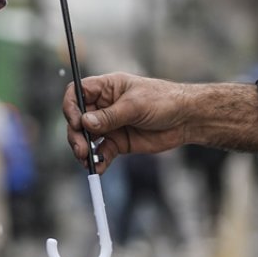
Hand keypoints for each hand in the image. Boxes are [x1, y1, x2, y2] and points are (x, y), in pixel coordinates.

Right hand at [63, 73, 191, 170]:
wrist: (186, 119)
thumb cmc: (163, 100)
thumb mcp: (135, 105)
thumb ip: (110, 115)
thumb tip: (85, 122)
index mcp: (106, 88)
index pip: (77, 93)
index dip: (71, 106)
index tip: (76, 121)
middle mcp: (104, 106)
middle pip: (78, 119)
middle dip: (76, 134)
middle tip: (81, 149)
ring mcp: (110, 125)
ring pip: (87, 138)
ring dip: (84, 149)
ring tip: (87, 160)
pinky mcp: (118, 143)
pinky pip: (102, 153)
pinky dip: (98, 161)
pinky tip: (99, 168)